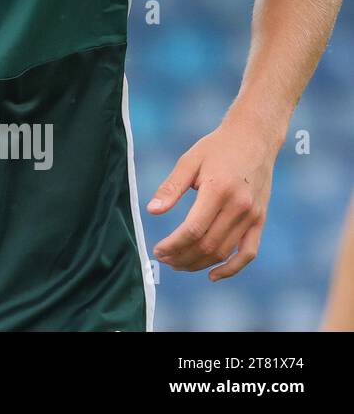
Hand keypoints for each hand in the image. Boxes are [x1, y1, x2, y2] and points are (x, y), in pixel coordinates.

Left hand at [146, 119, 277, 280]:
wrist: (254, 139)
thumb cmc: (216, 147)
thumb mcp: (189, 161)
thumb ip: (171, 187)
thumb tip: (152, 211)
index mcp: (218, 190)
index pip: (194, 229)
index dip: (174, 245)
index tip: (158, 250)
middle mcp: (239, 206)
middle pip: (208, 244)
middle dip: (183, 257)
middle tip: (164, 259)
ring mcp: (253, 215)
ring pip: (225, 251)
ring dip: (200, 263)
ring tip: (179, 265)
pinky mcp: (260, 220)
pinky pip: (248, 252)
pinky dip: (232, 268)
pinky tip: (212, 275)